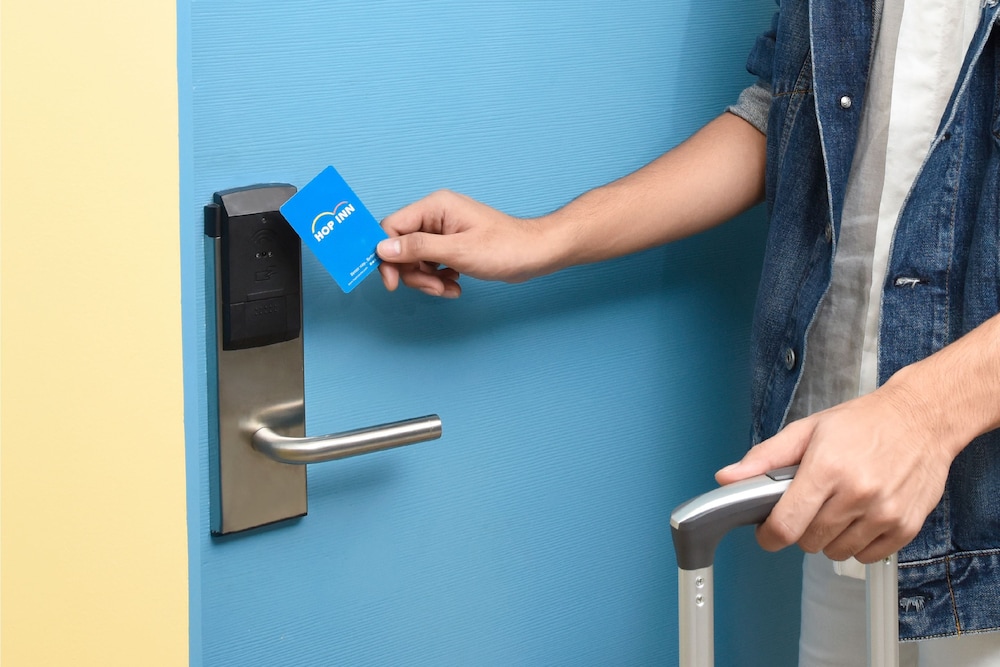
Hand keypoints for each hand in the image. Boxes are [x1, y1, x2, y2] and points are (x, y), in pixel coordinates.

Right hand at [377, 190, 549, 297]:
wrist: (536, 254)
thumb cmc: (505, 247)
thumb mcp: (458, 251)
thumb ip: (418, 248)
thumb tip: (382, 248)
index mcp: (435, 207)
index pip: (391, 227)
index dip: (386, 255)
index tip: (392, 281)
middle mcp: (436, 216)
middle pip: (401, 247)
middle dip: (413, 273)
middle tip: (433, 288)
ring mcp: (444, 232)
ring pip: (415, 260)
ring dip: (427, 281)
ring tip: (448, 289)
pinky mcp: (451, 246)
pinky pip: (431, 265)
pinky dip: (438, 280)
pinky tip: (455, 286)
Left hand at [715, 385, 957, 562]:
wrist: (922, 418)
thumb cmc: (863, 422)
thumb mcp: (807, 430)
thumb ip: (765, 458)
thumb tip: (726, 478)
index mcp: (826, 468)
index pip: (786, 525)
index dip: (769, 535)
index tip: (767, 532)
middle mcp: (857, 493)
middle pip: (809, 542)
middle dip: (801, 529)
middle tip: (811, 505)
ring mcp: (884, 513)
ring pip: (837, 552)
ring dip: (830, 537)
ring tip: (839, 507)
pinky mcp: (906, 526)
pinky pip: (868, 557)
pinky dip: (859, 544)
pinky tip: (861, 517)